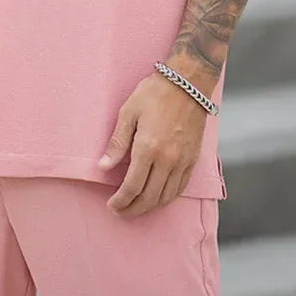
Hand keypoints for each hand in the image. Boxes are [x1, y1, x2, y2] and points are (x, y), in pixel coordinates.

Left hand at [98, 67, 213, 216]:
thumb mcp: (128, 112)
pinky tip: (158, 198)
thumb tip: (103, 166)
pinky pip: (181, 188)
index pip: (132, 186)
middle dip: (133, 209)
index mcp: (148, 148)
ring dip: (150, 207)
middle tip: (120, 211)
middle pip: (149, 197)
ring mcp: (183, 161)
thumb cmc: (154, 94)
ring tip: (136, 207)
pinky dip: (168, 198)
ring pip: (166, 197)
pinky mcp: (193, 159)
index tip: (111, 206)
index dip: (120, 201)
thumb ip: (117, 142)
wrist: (188, 83)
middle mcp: (167, 159)